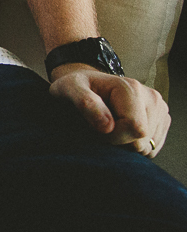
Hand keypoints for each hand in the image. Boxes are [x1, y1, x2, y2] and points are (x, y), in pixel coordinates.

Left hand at [49, 64, 170, 156]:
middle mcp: (152, 98)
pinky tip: (121, 131)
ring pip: (147, 147)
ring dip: (126, 144)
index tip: (95, 127)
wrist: (87, 83)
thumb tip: (107, 126)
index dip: (113, 136)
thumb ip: (86, 103)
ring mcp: (160, 110)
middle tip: (102, 127)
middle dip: (118, 141)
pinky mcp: (161, 121)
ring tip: (111, 126)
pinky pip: (151, 148)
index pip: (135, 128)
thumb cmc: (77, 86)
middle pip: (142, 140)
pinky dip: (134, 146)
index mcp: (132, 88)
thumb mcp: (70, 89)